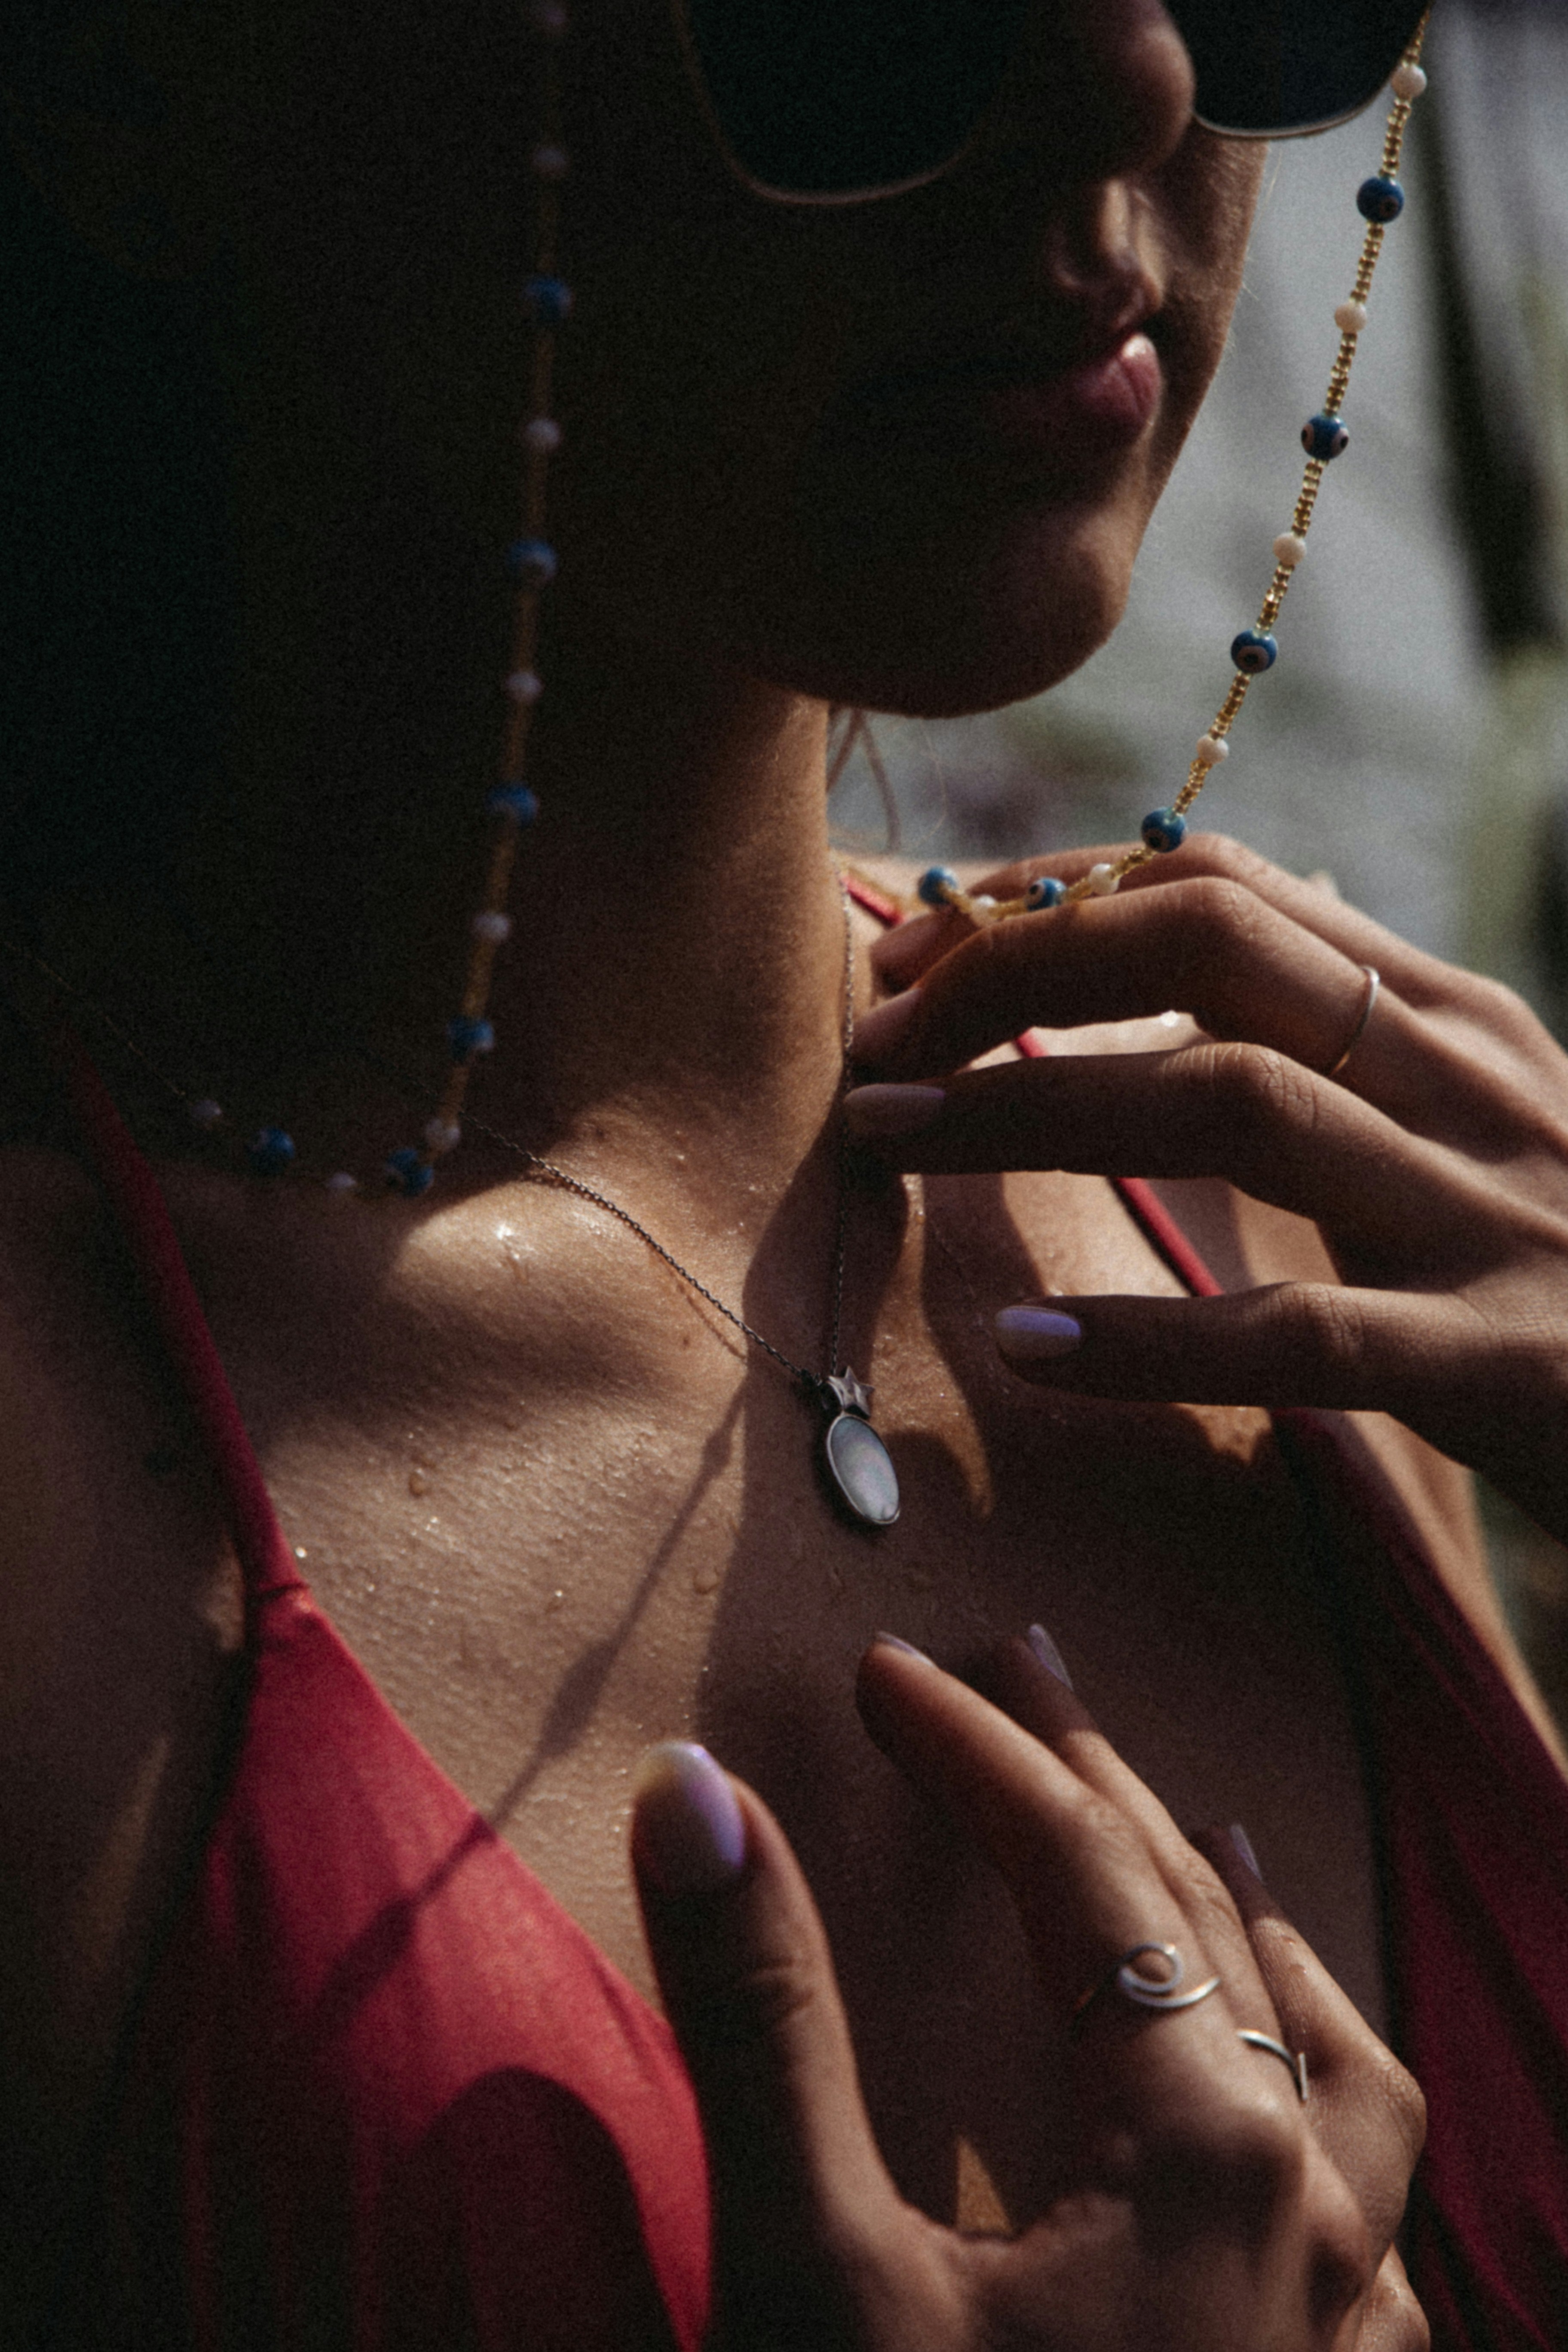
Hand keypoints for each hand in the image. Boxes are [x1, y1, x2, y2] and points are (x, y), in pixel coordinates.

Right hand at [631, 1634, 1426, 2349]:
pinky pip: (1367, 2211)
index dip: (976, 1754)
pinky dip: (1320, 2104)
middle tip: (1023, 1679)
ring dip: (1259, 1935)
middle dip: (1100, 1784)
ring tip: (1210, 1845)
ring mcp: (1335, 2332)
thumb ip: (759, 2017)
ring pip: (1342, 2068)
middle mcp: (1304, 2224)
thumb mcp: (804, 2273)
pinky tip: (1282, 2104)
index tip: (890, 1675)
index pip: (1082, 1877)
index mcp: (1200, 2159)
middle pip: (1211, 1931)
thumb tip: (695, 1788)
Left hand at [846, 834, 1567, 1545]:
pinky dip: (1153, 1339)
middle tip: (876, 1035)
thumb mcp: (1483, 1118)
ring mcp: (1492, 1217)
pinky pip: (1301, 1336)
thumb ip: (1354, 1034)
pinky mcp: (1507, 1365)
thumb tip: (1220, 920)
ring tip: (885, 1137)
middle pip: (1210, 951)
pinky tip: (1029, 1352)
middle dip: (1018, 971)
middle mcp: (1468, 1083)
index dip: (1054, 898)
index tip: (922, 943)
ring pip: (1229, 1105)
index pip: (1225, 888)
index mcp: (1452, 1017)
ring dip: (1031, 1110)